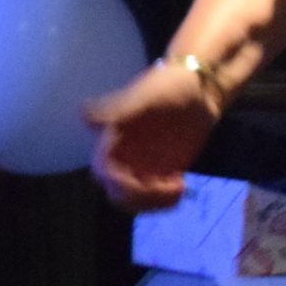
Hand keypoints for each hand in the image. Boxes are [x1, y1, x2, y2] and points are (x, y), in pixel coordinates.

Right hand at [84, 61, 223, 211]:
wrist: (202, 86)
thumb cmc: (170, 83)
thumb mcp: (147, 94)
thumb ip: (118, 109)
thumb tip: (83, 114)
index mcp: (111, 139)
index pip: (103, 171)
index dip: (116, 182)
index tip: (139, 182)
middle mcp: (122, 155)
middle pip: (117, 192)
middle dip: (139, 197)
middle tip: (168, 189)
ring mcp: (141, 165)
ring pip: (135, 199)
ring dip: (153, 203)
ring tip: (179, 189)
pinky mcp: (161, 170)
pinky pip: (156, 196)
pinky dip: (166, 199)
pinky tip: (182, 185)